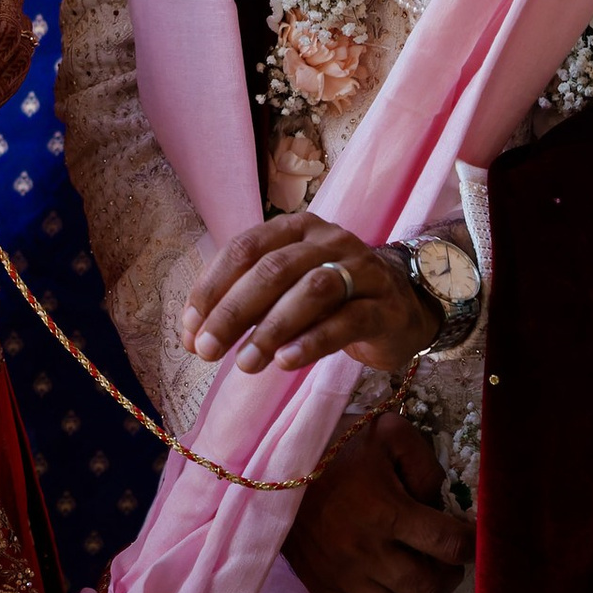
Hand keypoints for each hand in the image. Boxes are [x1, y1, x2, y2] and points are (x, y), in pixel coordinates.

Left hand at [182, 212, 440, 376]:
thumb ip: (242, 305)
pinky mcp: (385, 307)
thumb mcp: (284, 293)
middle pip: (275, 269)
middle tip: (207, 351)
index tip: (190, 328)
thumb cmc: (331, 300)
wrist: (402, 310)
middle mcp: (329, 240)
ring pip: (313, 290)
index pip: (245, 248)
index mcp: (296, 229)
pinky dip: (312, 341)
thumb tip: (192, 335)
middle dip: (233, 312)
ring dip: (271, 329)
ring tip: (245, 364)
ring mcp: (362, 270)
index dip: (213, 288)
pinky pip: (347, 320)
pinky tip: (285, 362)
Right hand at [281, 416, 471, 592]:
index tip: (469, 536)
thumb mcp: (387, 434)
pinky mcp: (323, 592)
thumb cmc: (336, 448)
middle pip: (427, 588)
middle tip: (444, 561)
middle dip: (448, 577)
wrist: (274, 466)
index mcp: (386, 511)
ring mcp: (342, 578)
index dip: (470, 543)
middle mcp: (366, 552)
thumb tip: (440, 501)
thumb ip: (423, 462)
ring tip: (420, 585)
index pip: (448, 543)